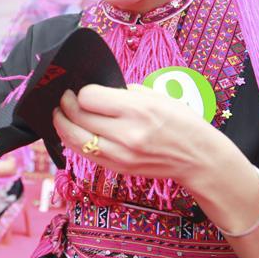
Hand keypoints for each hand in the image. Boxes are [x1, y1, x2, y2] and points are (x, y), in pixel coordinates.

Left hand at [52, 84, 236, 186]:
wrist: (198, 158)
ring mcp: (120, 154)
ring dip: (62, 123)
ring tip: (60, 114)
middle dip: (66, 104)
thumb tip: (97, 90)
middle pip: (77, 116)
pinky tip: (71, 131)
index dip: (81, 91)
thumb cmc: (181, 122)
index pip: (88, 97)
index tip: (82, 89)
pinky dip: (73, 140)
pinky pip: (84, 153)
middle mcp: (126, 133)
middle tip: (64, 98)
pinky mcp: (117, 168)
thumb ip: (124, 92)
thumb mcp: (157, 96)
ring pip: (74, 138)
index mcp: (137, 109)